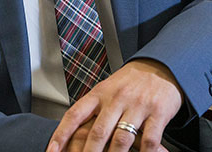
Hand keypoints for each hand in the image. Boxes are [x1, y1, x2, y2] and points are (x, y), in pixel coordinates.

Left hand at [47, 58, 182, 151]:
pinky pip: (149, 139)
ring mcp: (137, 106)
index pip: (74, 115)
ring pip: (121, 138)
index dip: (61, 134)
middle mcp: (116, 99)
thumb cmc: (129, 83)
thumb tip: (70, 132)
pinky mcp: (158, 112)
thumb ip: (91, 110)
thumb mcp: (106, 90)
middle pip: (97, 132)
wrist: (160, 67)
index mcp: (99, 93)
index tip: (51, 150)